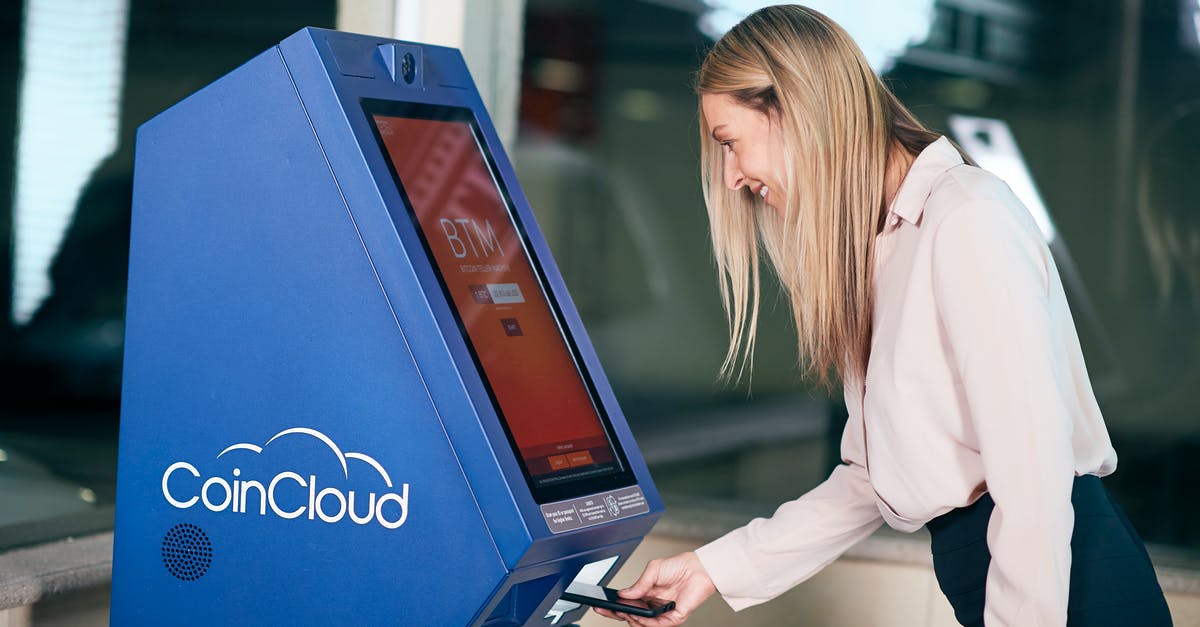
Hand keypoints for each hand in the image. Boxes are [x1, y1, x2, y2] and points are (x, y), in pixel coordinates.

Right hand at [592, 551, 716, 625]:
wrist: (698, 568)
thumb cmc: (679, 566)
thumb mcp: (653, 570)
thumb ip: (638, 584)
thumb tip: (623, 594)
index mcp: (645, 593)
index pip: (625, 604)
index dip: (612, 606)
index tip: (600, 605)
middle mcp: (652, 604)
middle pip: (630, 615)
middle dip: (616, 614)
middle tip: (608, 609)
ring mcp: (661, 613)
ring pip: (640, 623)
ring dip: (631, 617)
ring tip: (625, 609)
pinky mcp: (672, 618)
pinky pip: (656, 625)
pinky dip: (645, 621)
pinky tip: (639, 614)